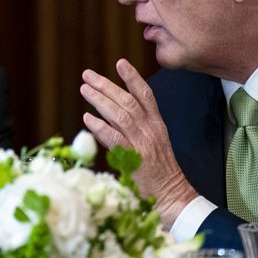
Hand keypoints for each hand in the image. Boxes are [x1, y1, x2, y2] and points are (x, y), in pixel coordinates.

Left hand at [80, 59, 197, 227]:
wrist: (172, 195)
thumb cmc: (159, 172)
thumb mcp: (152, 143)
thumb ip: (134, 129)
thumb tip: (109, 115)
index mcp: (157, 125)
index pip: (146, 95)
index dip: (132, 78)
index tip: (120, 62)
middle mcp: (151, 130)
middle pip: (128, 101)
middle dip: (106, 85)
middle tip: (88, 75)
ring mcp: (143, 144)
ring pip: (120, 115)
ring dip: (100, 100)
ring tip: (84, 90)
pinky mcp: (134, 159)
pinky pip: (114, 139)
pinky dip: (100, 127)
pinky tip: (87, 118)